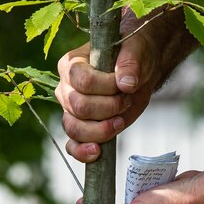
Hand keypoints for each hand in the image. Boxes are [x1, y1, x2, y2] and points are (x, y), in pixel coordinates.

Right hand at [55, 32, 159, 162]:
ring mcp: (70, 110)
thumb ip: (130, 63)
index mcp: (71, 64)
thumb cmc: (132, 56)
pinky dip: (82, 152)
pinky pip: (72, 145)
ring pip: (74, 129)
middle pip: (79, 107)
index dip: (106, 87)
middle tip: (126, 101)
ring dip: (101, 130)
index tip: (124, 85)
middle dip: (108, 109)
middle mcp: (65, 88)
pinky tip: (97, 152)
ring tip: (119, 121)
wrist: (138, 73)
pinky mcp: (80, 127)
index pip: (83, 82)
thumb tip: (126, 83)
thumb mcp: (136, 51)